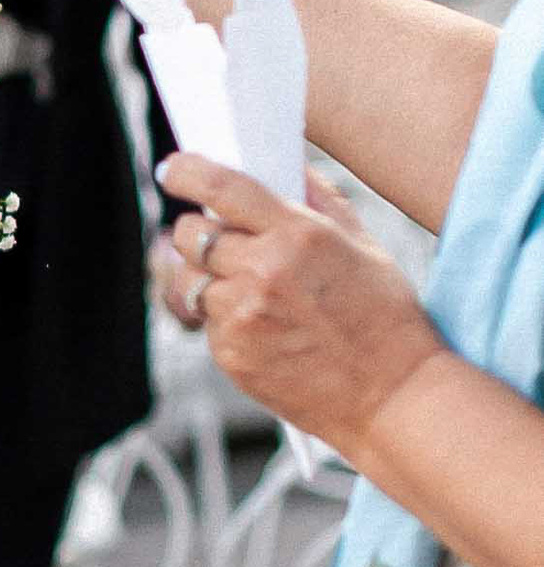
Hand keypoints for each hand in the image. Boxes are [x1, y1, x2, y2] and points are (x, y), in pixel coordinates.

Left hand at [157, 155, 440, 450]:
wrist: (392, 399)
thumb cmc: (386, 321)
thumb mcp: (365, 248)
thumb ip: (320, 202)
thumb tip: (288, 167)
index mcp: (298, 235)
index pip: (221, 188)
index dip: (186, 173)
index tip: (173, 169)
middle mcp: (262, 272)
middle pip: (191, 234)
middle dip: (198, 230)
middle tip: (218, 236)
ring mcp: (242, 316)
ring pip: (190, 279)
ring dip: (207, 276)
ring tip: (247, 287)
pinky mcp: (231, 354)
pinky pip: (209, 321)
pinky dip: (224, 317)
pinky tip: (265, 327)